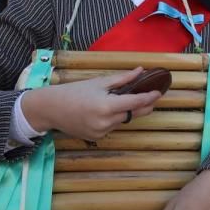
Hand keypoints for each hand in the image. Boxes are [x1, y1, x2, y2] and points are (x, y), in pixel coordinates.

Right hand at [20, 67, 161, 141]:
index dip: (149, 97)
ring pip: (123, 121)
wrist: (51, 109)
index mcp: (107, 106)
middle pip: (133, 114)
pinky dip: (114, 119)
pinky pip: (112, 127)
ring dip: (127, 112)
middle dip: (144, 105)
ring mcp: (101, 132)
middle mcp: (106, 122)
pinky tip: (106, 111)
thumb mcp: (99, 82)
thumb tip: (141, 71)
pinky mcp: (96, 138)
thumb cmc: (74, 92)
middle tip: (152, 96)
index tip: (159, 92)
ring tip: (125, 100)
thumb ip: (122, 79)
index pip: (136, 102)